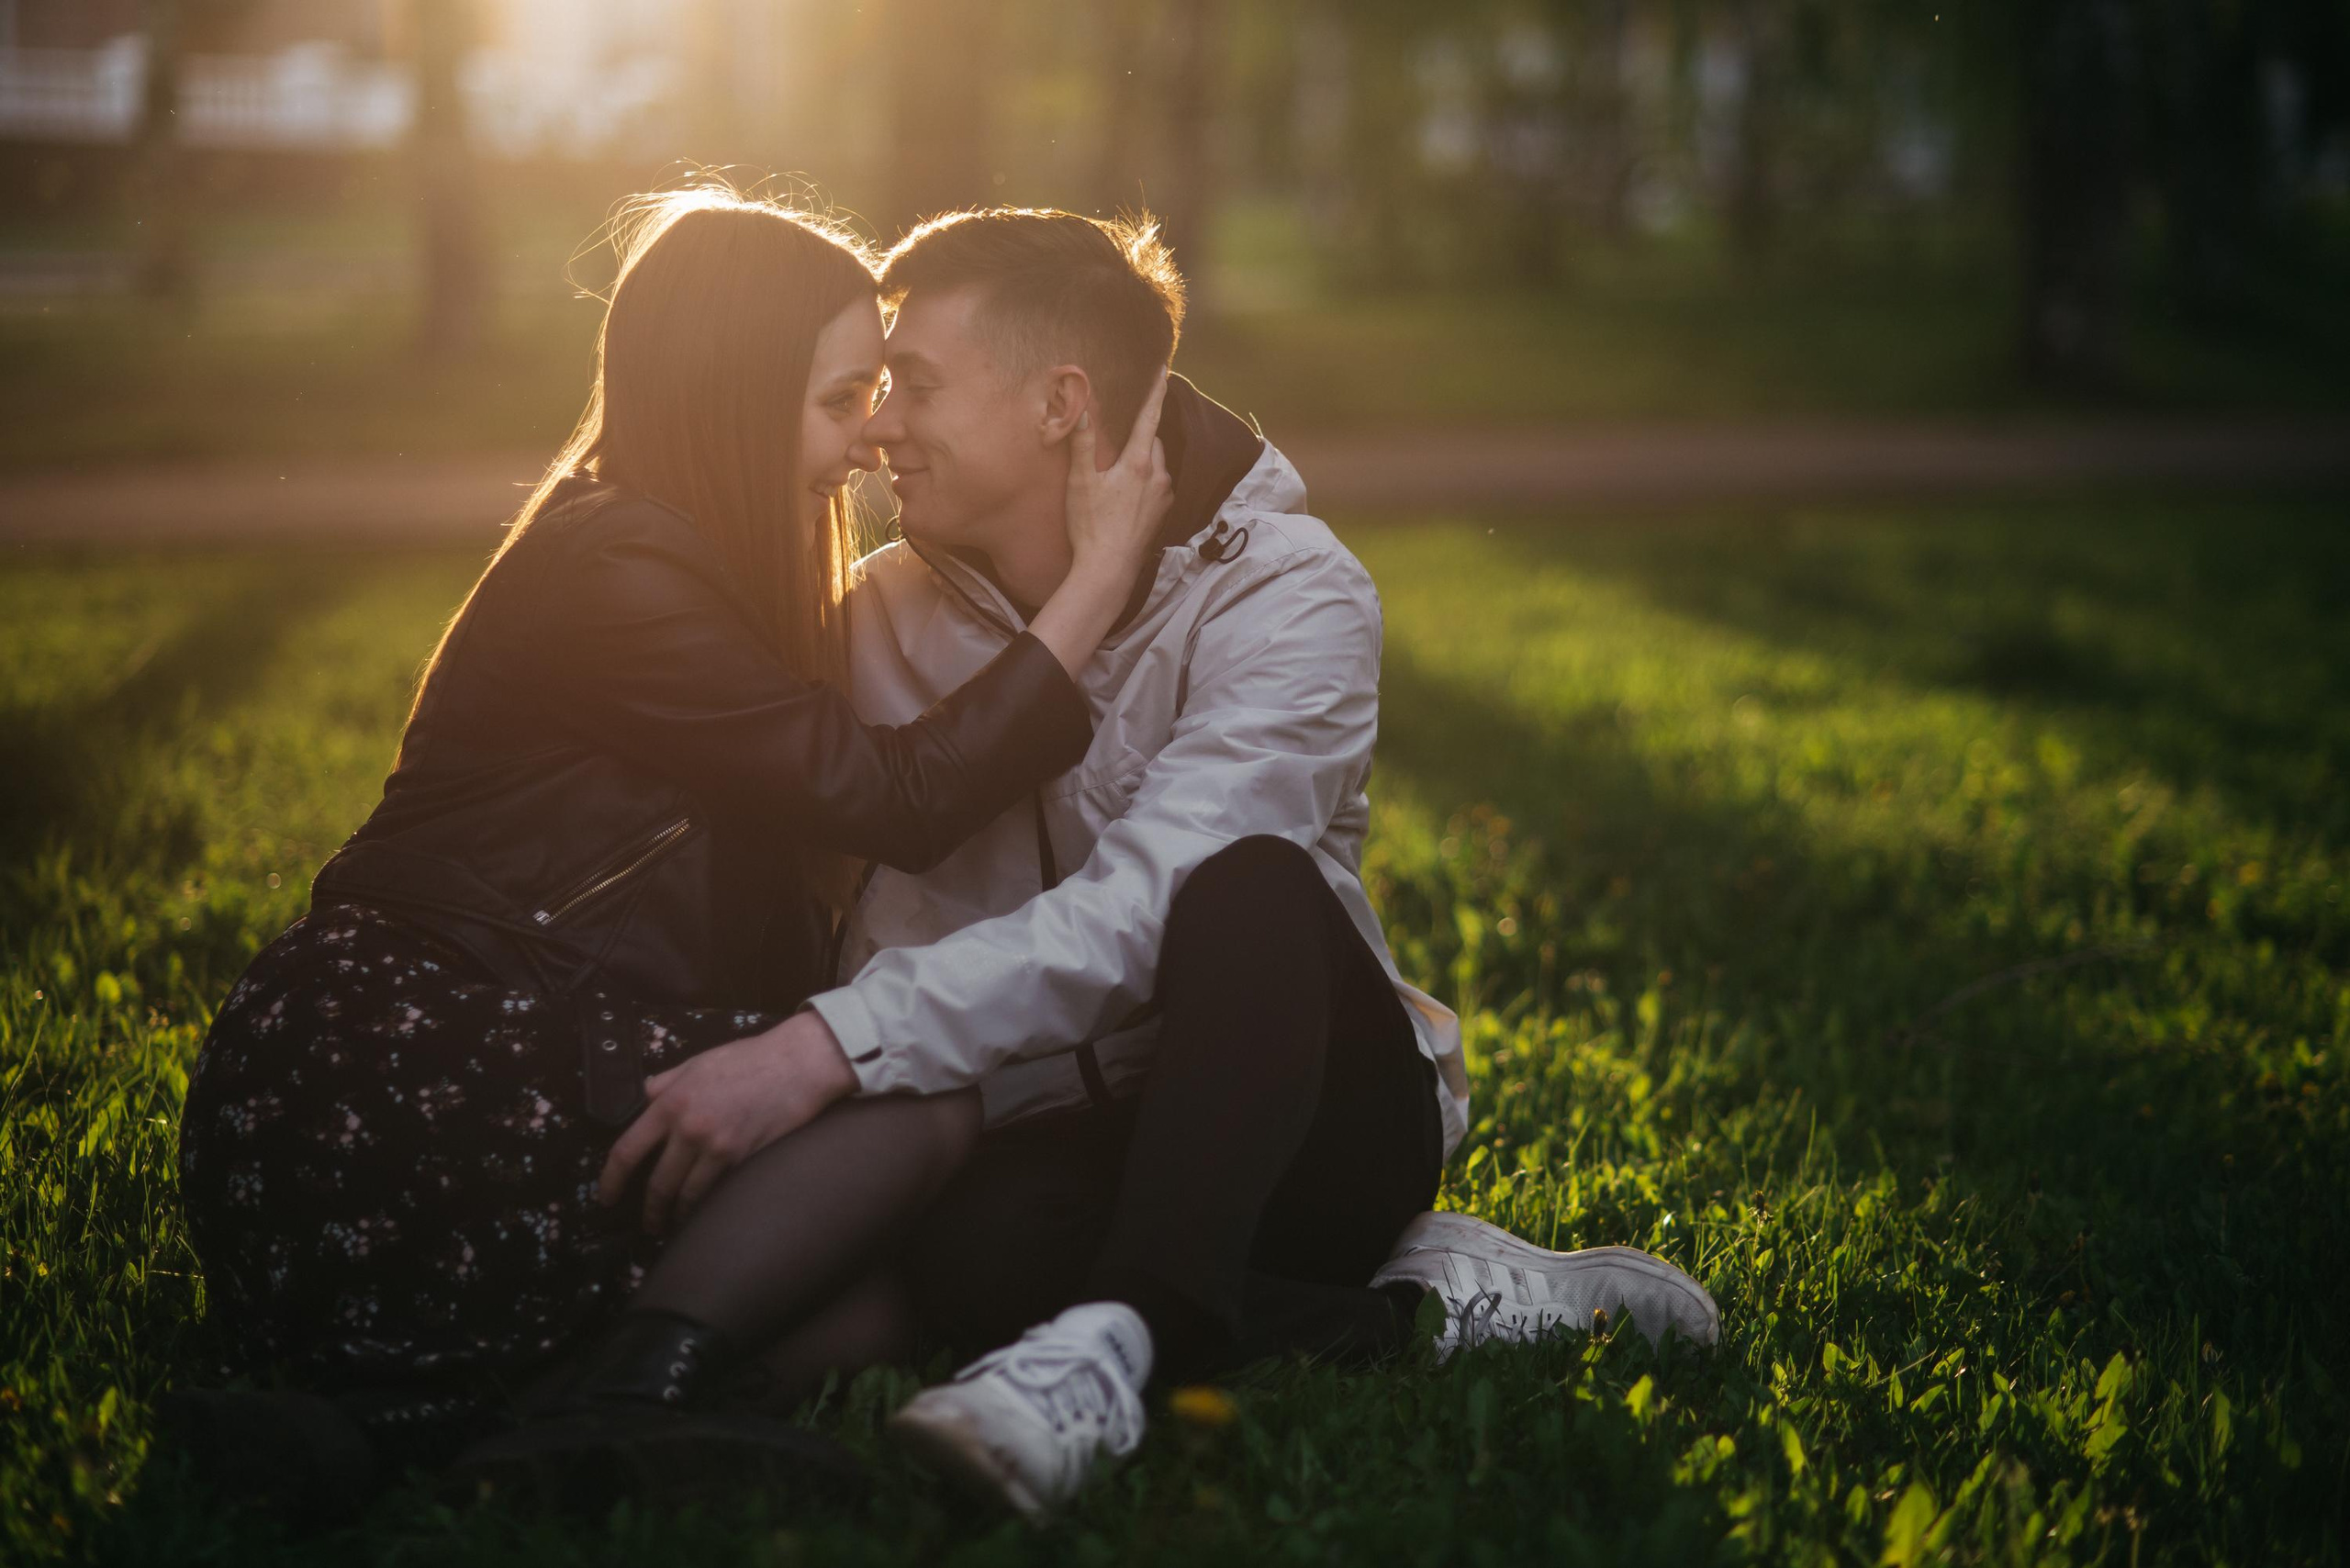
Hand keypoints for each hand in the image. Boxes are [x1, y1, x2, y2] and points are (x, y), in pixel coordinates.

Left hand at [596, 1011, 857, 1233]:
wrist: (797, 1064)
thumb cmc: (749, 1059)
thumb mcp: (697, 1062)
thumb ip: (666, 1082)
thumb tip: (645, 1097)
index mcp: (671, 1102)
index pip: (628, 1150)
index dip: (611, 1180)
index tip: (606, 1197)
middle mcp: (689, 1128)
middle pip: (657, 1183)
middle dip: (649, 1210)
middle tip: (647, 1223)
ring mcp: (718, 1147)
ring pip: (687, 1195)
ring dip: (677, 1215)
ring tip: (674, 1224)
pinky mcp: (744, 1158)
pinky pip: (717, 1191)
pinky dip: (706, 1205)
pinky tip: (703, 1212)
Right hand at [1062, 369, 1173, 577]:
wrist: (1109, 569)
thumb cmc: (1092, 525)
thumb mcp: (1081, 482)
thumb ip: (1083, 444)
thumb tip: (1081, 411)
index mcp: (1139, 463)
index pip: (1149, 417)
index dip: (1155, 392)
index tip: (1163, 371)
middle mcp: (1159, 477)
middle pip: (1154, 442)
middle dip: (1141, 434)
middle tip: (1121, 435)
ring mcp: (1164, 497)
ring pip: (1158, 465)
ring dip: (1143, 460)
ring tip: (1120, 470)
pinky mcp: (1162, 515)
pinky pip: (1157, 487)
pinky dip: (1146, 482)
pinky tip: (1126, 495)